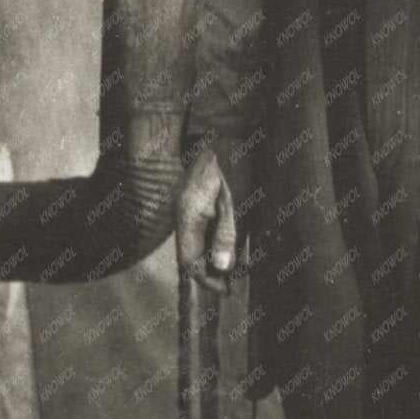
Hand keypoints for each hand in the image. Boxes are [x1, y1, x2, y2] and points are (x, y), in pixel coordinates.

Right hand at [176, 147, 237, 295]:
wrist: (224, 128)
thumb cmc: (234, 162)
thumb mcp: (236, 202)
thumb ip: (226, 235)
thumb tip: (221, 268)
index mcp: (188, 215)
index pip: (188, 260)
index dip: (206, 280)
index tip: (225, 291)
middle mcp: (183, 211)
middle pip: (189, 253)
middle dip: (209, 271)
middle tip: (231, 283)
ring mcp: (187, 203)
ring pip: (195, 240)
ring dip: (211, 257)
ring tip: (233, 267)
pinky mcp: (194, 197)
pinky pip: (199, 226)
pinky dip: (212, 239)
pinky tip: (228, 242)